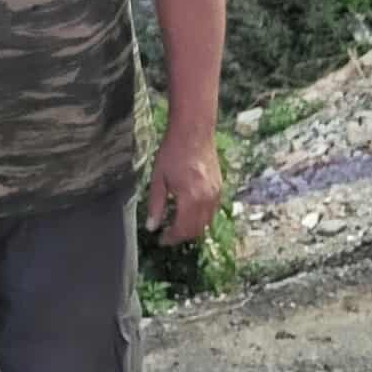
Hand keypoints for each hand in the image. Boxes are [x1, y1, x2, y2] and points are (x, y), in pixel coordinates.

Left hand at [145, 125, 222, 247]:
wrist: (194, 132)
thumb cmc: (173, 152)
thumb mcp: (158, 179)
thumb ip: (155, 205)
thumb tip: (152, 227)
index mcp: (190, 198)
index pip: (182, 229)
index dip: (171, 238)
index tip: (161, 240)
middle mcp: (206, 199)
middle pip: (197, 230)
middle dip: (182, 236)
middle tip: (168, 236)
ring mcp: (215, 193)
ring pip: (206, 222)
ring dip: (192, 228)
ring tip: (177, 226)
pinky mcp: (219, 187)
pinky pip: (212, 211)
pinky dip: (201, 218)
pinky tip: (188, 212)